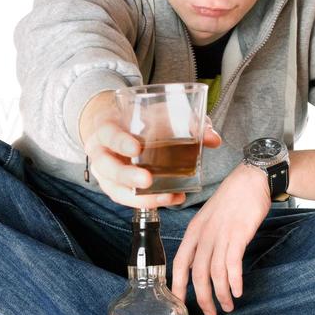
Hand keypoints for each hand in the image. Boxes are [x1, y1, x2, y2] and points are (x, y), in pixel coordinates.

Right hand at [83, 100, 221, 209]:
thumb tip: (213, 139)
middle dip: (127, 176)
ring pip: (115, 190)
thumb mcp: (158, 113)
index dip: (120, 141)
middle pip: (107, 168)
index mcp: (106, 128)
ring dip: (140, 197)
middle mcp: (101, 153)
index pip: (108, 134)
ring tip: (166, 197)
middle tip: (147, 180)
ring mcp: (105, 174)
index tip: (137, 146)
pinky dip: (149, 201)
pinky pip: (128, 200)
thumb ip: (186, 122)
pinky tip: (170, 198)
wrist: (118, 127)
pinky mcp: (116, 188)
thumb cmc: (139, 119)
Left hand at [171, 162, 271, 314]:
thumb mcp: (209, 219)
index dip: (177, 286)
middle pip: (197, 274)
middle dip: (203, 298)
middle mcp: (204, 234)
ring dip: (221, 294)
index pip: (179, 263)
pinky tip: (237, 292)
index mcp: (194, 231)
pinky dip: (234, 281)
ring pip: (215, 273)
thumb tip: (199, 264)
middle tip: (210, 313)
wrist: (250, 180)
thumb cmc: (232, 200)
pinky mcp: (238, 234)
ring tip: (228, 306)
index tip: (179, 303)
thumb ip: (203, 240)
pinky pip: (233, 264)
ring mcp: (221, 234)